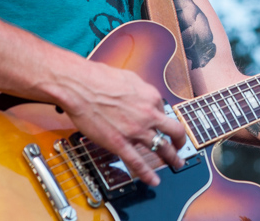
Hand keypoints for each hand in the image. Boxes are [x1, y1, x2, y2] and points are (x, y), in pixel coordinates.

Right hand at [61, 62, 187, 186]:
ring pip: (161, 148)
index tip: (160, 123)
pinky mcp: (119, 144)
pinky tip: (153, 181)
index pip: (163, 111)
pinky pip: (137, 163)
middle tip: (180, 147)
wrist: (79, 86)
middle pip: (174, 132)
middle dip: (180, 142)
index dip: (161, 118)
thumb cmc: (99, 78)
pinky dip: (148, 174)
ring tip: (176, 164)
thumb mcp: (130, 78)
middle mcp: (148, 114)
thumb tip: (144, 97)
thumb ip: (141, 90)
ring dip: (172, 159)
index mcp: (150, 97)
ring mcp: (135, 131)